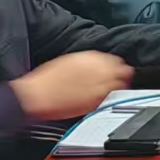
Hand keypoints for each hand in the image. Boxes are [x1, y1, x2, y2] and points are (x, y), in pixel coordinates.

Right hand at [11, 51, 131, 119]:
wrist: (36, 95)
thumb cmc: (47, 80)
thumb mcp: (68, 62)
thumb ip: (87, 63)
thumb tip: (97, 65)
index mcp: (90, 58)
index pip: (115, 60)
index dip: (115, 66)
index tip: (115, 69)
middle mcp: (97, 70)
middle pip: (123, 72)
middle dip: (122, 75)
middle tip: (121, 79)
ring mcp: (96, 86)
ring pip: (120, 85)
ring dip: (120, 86)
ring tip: (116, 88)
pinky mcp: (93, 101)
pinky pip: (110, 98)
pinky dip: (110, 97)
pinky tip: (106, 97)